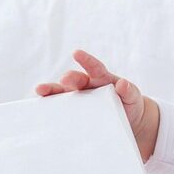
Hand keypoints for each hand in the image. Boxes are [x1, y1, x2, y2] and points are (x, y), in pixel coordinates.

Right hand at [34, 49, 159, 160]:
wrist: (127, 120)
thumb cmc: (129, 103)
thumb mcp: (133, 97)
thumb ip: (129, 91)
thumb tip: (123, 84)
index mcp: (101, 78)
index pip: (94, 67)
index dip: (86, 60)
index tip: (76, 53)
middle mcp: (86, 86)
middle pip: (74, 79)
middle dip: (68, 79)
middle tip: (64, 81)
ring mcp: (78, 99)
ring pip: (62, 92)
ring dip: (51, 91)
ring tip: (40, 90)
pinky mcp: (74, 113)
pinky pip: (60, 109)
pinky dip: (50, 108)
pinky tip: (40, 109)